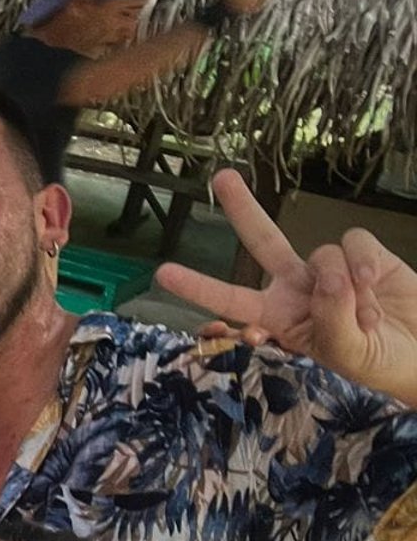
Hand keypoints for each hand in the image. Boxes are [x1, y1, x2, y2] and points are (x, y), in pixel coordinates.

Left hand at [156, 169, 416, 404]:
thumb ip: (333, 319)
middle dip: (242, 208)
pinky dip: (366, 263)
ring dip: (349, 288)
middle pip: (262, 240)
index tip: (163, 273)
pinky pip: (354, 242)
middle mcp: (296, 287)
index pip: (231, 300)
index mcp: (277, 319)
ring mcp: (328, 268)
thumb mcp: (347, 354)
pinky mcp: (362, 253)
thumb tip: (328, 279)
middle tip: (222, 178)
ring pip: (322, 252)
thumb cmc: (376, 362)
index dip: (199, 286)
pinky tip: (377, 286)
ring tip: (367, 317)